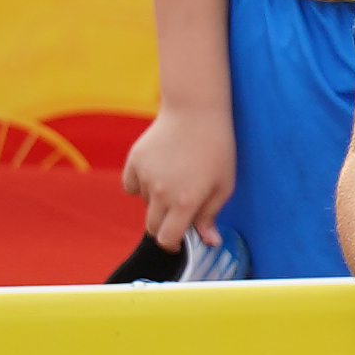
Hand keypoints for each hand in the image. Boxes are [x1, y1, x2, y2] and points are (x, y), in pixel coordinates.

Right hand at [122, 104, 234, 252]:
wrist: (195, 110)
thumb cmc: (217, 148)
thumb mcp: (224, 185)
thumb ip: (211, 215)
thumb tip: (208, 241)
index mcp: (185, 202)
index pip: (167, 239)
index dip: (172, 244)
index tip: (178, 241)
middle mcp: (161, 193)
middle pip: (152, 227)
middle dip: (163, 226)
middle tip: (176, 213)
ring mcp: (145, 176)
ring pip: (144, 203)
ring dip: (156, 200)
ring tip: (175, 177)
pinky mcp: (134, 161)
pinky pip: (131, 185)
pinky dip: (140, 184)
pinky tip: (157, 170)